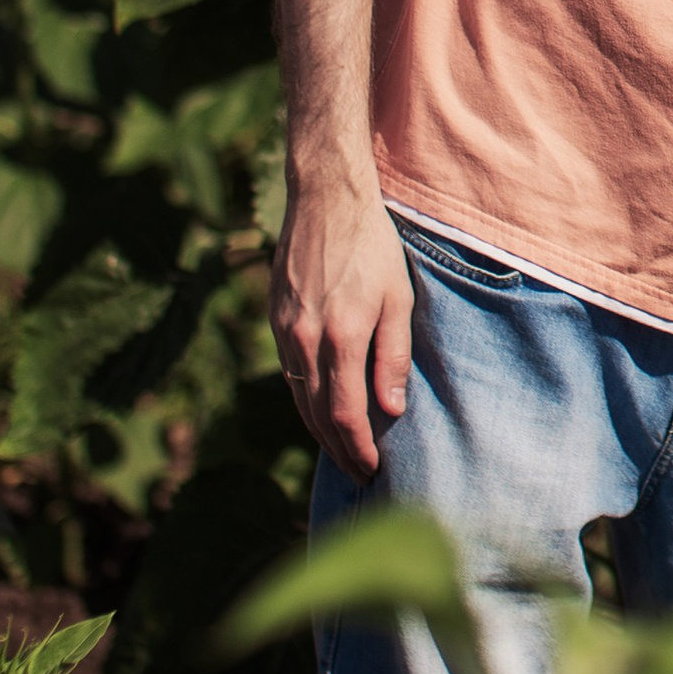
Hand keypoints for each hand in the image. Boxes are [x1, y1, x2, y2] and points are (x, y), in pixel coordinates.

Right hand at [269, 171, 415, 479]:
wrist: (325, 199)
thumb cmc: (372, 246)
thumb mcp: (397, 298)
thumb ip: (392, 356)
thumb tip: (390, 411)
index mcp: (341, 337)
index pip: (346, 414)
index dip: (358, 449)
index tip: (371, 470)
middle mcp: (305, 340)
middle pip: (317, 415)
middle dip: (339, 449)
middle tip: (358, 473)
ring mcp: (284, 331)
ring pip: (298, 397)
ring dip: (319, 430)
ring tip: (342, 451)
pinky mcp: (274, 320)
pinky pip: (289, 373)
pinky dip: (305, 399)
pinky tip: (320, 409)